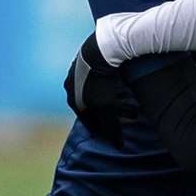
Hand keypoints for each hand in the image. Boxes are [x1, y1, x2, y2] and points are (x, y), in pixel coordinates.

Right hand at [64, 33, 134, 148]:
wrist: (100, 50)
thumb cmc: (101, 82)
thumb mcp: (106, 108)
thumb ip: (111, 127)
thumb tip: (118, 146)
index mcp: (72, 99)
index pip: (87, 121)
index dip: (101, 129)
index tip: (112, 135)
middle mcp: (71, 84)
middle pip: (91, 105)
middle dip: (107, 113)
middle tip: (120, 117)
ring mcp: (78, 70)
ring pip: (96, 90)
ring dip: (110, 98)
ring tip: (124, 101)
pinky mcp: (88, 58)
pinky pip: (101, 77)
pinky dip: (110, 85)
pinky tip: (122, 84)